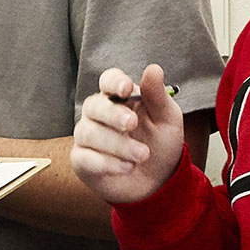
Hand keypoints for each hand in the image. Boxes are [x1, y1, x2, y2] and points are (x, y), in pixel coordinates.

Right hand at [73, 64, 183, 204]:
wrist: (158, 180)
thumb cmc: (160, 143)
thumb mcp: (167, 119)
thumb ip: (158, 95)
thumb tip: (153, 69)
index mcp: (119, 97)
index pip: (107, 80)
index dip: (114, 82)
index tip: (126, 89)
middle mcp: (98, 114)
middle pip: (93, 105)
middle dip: (113, 115)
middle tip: (133, 124)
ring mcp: (87, 137)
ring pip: (89, 133)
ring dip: (117, 145)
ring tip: (142, 155)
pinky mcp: (82, 161)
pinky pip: (85, 158)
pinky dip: (107, 163)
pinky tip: (127, 167)